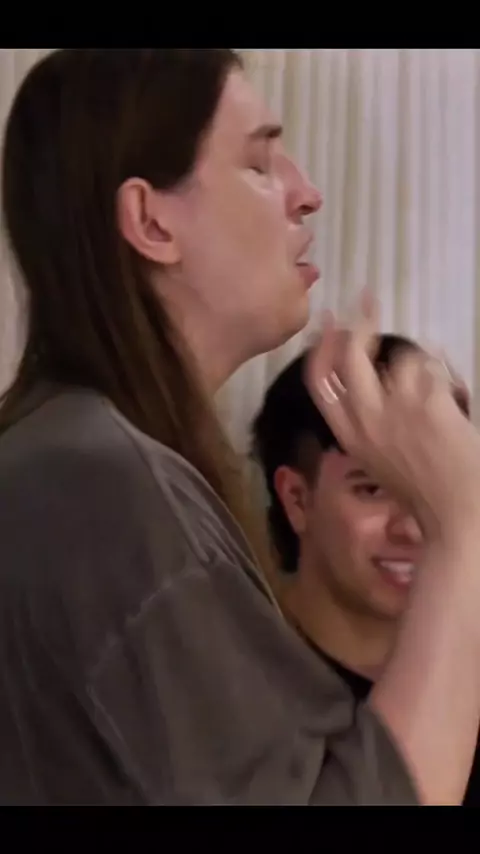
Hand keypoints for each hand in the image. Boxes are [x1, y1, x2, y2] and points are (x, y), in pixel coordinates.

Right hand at [304, 292, 479, 544]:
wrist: (458, 511)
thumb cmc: (423, 493)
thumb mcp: (378, 460)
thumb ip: (368, 424)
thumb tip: (371, 381)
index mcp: (349, 435)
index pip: (318, 380)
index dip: (321, 346)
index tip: (328, 322)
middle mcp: (365, 416)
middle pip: (350, 354)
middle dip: (357, 322)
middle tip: (367, 303)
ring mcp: (396, 406)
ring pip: (402, 359)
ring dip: (419, 367)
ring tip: (434, 393)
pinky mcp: (429, 399)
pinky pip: (433, 368)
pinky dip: (444, 376)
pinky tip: (452, 398)